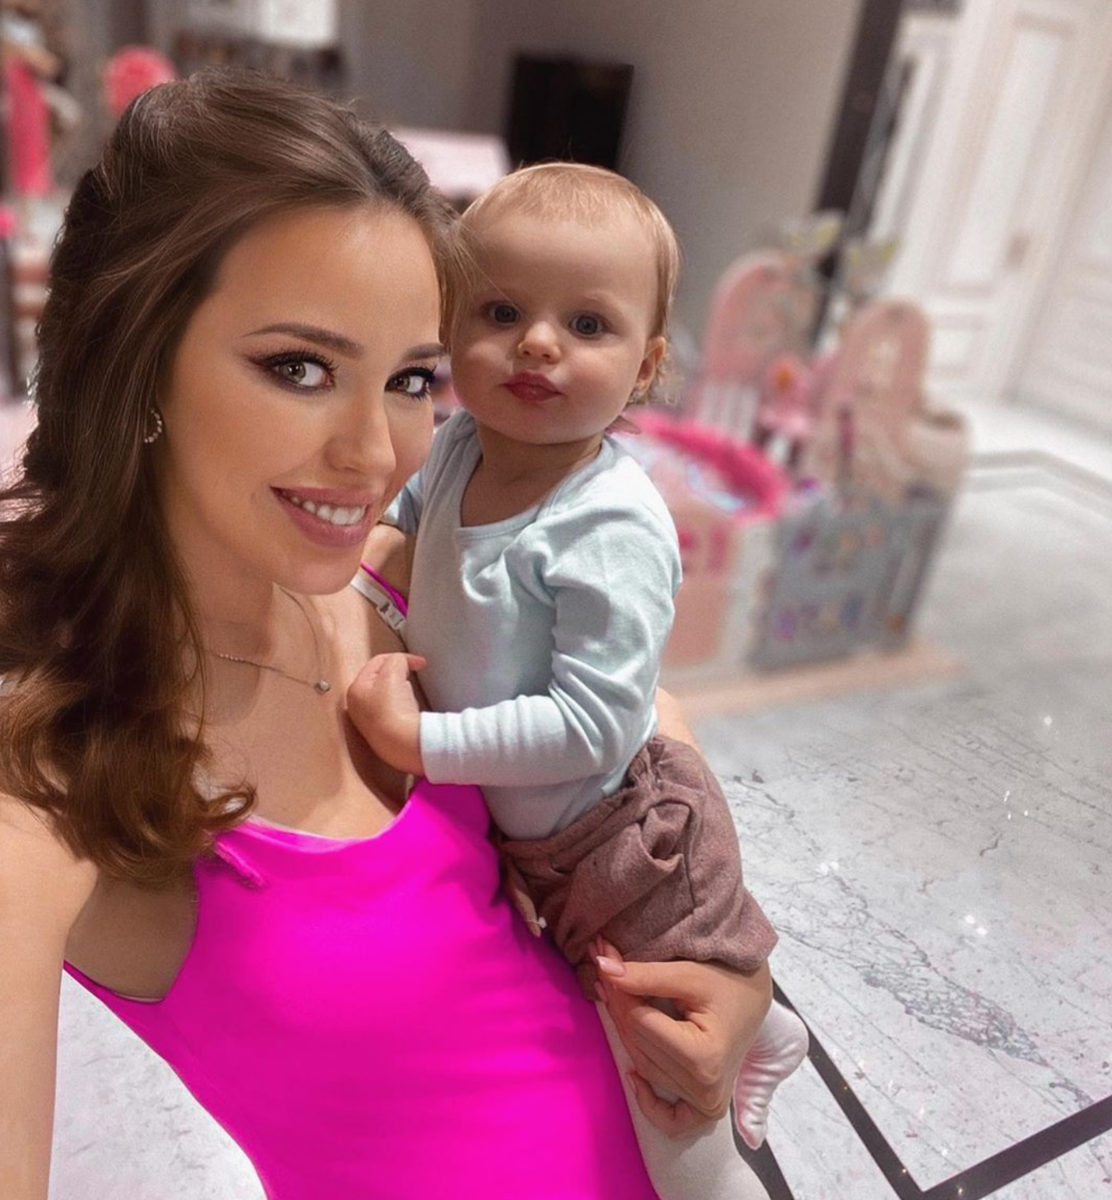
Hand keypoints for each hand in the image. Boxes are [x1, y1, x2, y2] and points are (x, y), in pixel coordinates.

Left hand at [346, 653, 425, 776]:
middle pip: (380, 678)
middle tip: (410, 678)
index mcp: (355, 689)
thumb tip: (402, 663)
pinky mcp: (382, 732)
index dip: (400, 658)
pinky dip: (402, 706)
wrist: (403, 743)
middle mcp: (357, 706)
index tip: (419, 663)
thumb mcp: (394, 672)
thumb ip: (397, 660)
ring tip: (408, 697)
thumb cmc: (394, 710)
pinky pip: (393, 710)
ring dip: (401, 691)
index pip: (377, 662)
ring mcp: (369, 721)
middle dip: (398, 674)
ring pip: (387, 694)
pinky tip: (408, 712)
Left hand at [592, 937, 771, 1136]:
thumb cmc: (727, 983)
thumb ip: (646, 976)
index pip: (641, 1023)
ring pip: (645, 1067)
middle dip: (618, 1006)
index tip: (604, 960)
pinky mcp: (707, 1110)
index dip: (620, 991)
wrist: (754, 1000)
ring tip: (615, 997)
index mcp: (704, 1056)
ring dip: (626, 1034)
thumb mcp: (688, 974)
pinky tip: (632, 1077)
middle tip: (603, 970)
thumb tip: (602, 967)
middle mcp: (706, 1088)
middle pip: (640, 1045)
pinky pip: (669, 1119)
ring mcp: (708, 1104)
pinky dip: (648, 1103)